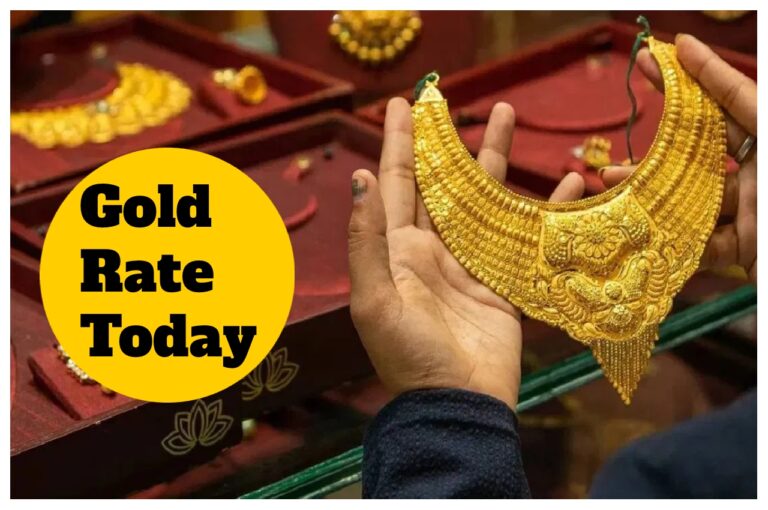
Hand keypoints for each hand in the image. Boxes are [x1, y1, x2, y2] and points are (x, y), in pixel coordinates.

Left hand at [347, 98, 584, 408]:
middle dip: (447, 141)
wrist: (456, 406)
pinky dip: (541, 207)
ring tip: (506, 118)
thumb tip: (359, 178)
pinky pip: (521, 234)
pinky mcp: (503, 281)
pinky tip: (563, 181)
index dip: (397, 143)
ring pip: (482, 199)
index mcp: (397, 250)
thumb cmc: (409, 358)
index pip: (395, 183)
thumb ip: (369, 240)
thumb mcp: (375, 300)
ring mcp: (468, 263)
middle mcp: (431, 249)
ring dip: (493, 160)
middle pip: (441, 183)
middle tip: (453, 100)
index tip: (402, 104)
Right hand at [601, 34, 756, 281]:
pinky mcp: (744, 249)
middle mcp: (762, 174)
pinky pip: (701, 242)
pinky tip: (639, 228)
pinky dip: (670, 237)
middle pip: (704, 147)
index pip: (734, 100)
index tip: (660, 54)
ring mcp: (751, 212)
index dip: (699, 74)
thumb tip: (698, 48)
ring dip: (650, 192)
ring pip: (693, 197)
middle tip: (625, 114)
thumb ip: (746, 100)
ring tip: (609, 181)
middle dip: (660, 136)